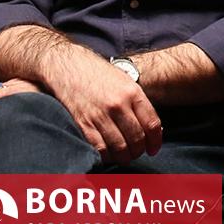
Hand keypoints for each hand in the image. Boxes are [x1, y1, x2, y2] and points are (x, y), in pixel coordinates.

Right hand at [41, 45, 162, 164]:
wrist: (68, 67)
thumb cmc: (99, 75)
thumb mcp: (126, 82)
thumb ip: (139, 104)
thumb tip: (152, 129)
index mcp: (133, 93)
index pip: (151, 124)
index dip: (155, 141)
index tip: (154, 149)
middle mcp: (118, 105)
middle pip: (136, 138)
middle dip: (139, 151)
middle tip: (137, 154)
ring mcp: (100, 115)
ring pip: (119, 147)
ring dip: (124, 157)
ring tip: (124, 157)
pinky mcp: (83, 124)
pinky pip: (99, 148)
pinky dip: (106, 157)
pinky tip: (108, 155)